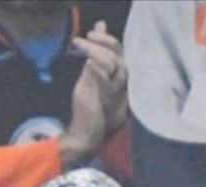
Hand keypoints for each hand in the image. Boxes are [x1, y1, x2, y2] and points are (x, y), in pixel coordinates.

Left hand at [60, 21, 127, 162]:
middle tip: (88, 35)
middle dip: (105, 42)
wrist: (88, 138)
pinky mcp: (110, 101)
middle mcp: (124, 84)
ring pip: (114, 65)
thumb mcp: (90, 81)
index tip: (96, 30)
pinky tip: (87, 61)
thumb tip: (96, 39)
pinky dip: (97, 68)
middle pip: (120, 56)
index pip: (121, 54)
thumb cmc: (89, 111)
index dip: (110, 40)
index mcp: (121, 79)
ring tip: (81, 44)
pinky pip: (106, 79)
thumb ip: (95, 60)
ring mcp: (119, 92)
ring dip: (96, 51)